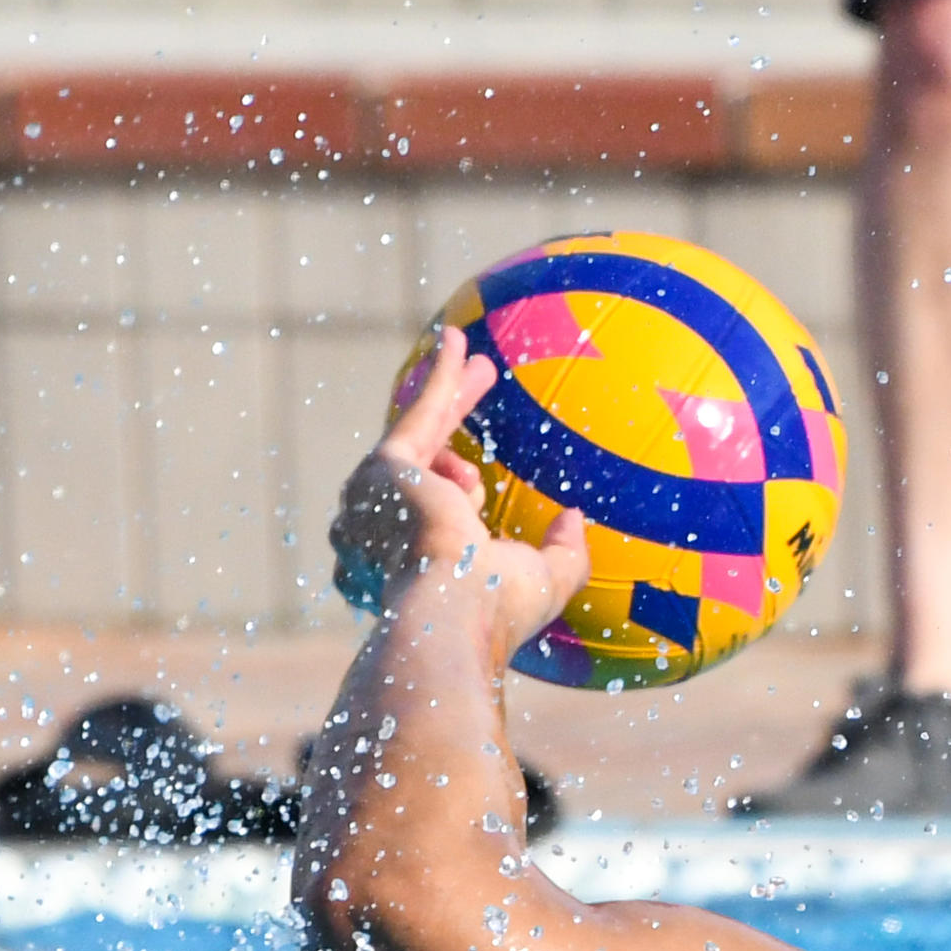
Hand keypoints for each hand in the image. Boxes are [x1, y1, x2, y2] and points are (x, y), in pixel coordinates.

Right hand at [329, 325, 589, 660]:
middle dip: (449, 414)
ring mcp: (378, 495)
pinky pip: (423, 413)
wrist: (453, 609)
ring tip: (487, 366)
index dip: (455, 486)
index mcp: (415, 557)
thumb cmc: (497, 609)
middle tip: (479, 379)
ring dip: (454, 394)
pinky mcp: (386, 466)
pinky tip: (458, 342)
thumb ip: (563, 550)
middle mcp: (385, 527)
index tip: (472, 481)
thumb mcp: (544, 580)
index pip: (432, 511)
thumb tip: (573, 516)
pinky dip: (442, 379)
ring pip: (427, 434)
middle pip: (423, 457)